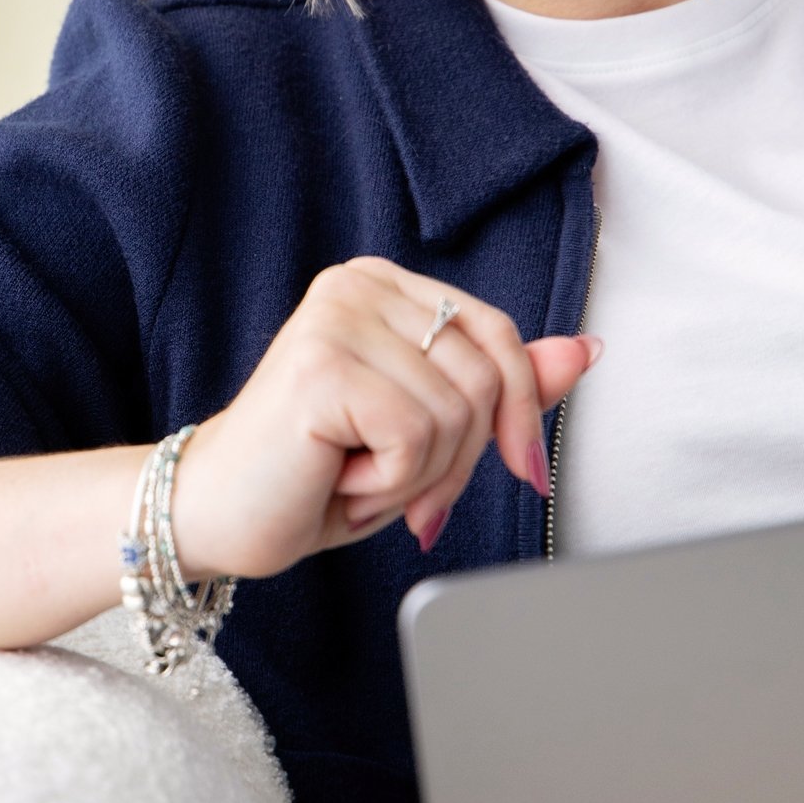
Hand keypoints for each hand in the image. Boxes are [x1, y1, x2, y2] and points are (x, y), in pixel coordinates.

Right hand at [169, 256, 600, 580]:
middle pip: (487, 377)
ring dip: (420, 476)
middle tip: (402, 491)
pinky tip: (336, 479)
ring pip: (457, 413)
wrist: (217, 518)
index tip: (520, 470)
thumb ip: (500, 386)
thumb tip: (585, 351)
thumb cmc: (315, 475)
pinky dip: (389, 484)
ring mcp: (336, 318)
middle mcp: (357, 284)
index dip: (521, 412)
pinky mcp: (322, 364)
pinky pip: (416, 437)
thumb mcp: (427, 431)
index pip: (499, 335)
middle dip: (463, 459)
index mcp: (382, 284)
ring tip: (357, 478)